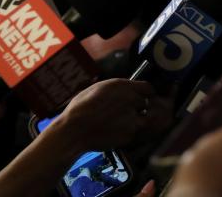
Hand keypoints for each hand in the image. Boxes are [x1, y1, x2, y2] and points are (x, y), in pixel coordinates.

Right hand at [51, 79, 170, 151]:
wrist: (73, 130)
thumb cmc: (80, 108)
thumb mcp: (98, 88)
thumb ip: (117, 89)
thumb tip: (126, 89)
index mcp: (123, 86)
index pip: (148, 88)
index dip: (145, 93)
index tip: (142, 97)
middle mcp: (131, 99)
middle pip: (145, 103)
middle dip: (138, 108)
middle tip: (124, 113)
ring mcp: (132, 117)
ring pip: (143, 119)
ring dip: (135, 121)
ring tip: (119, 123)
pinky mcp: (130, 134)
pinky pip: (134, 133)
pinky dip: (127, 133)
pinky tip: (113, 132)